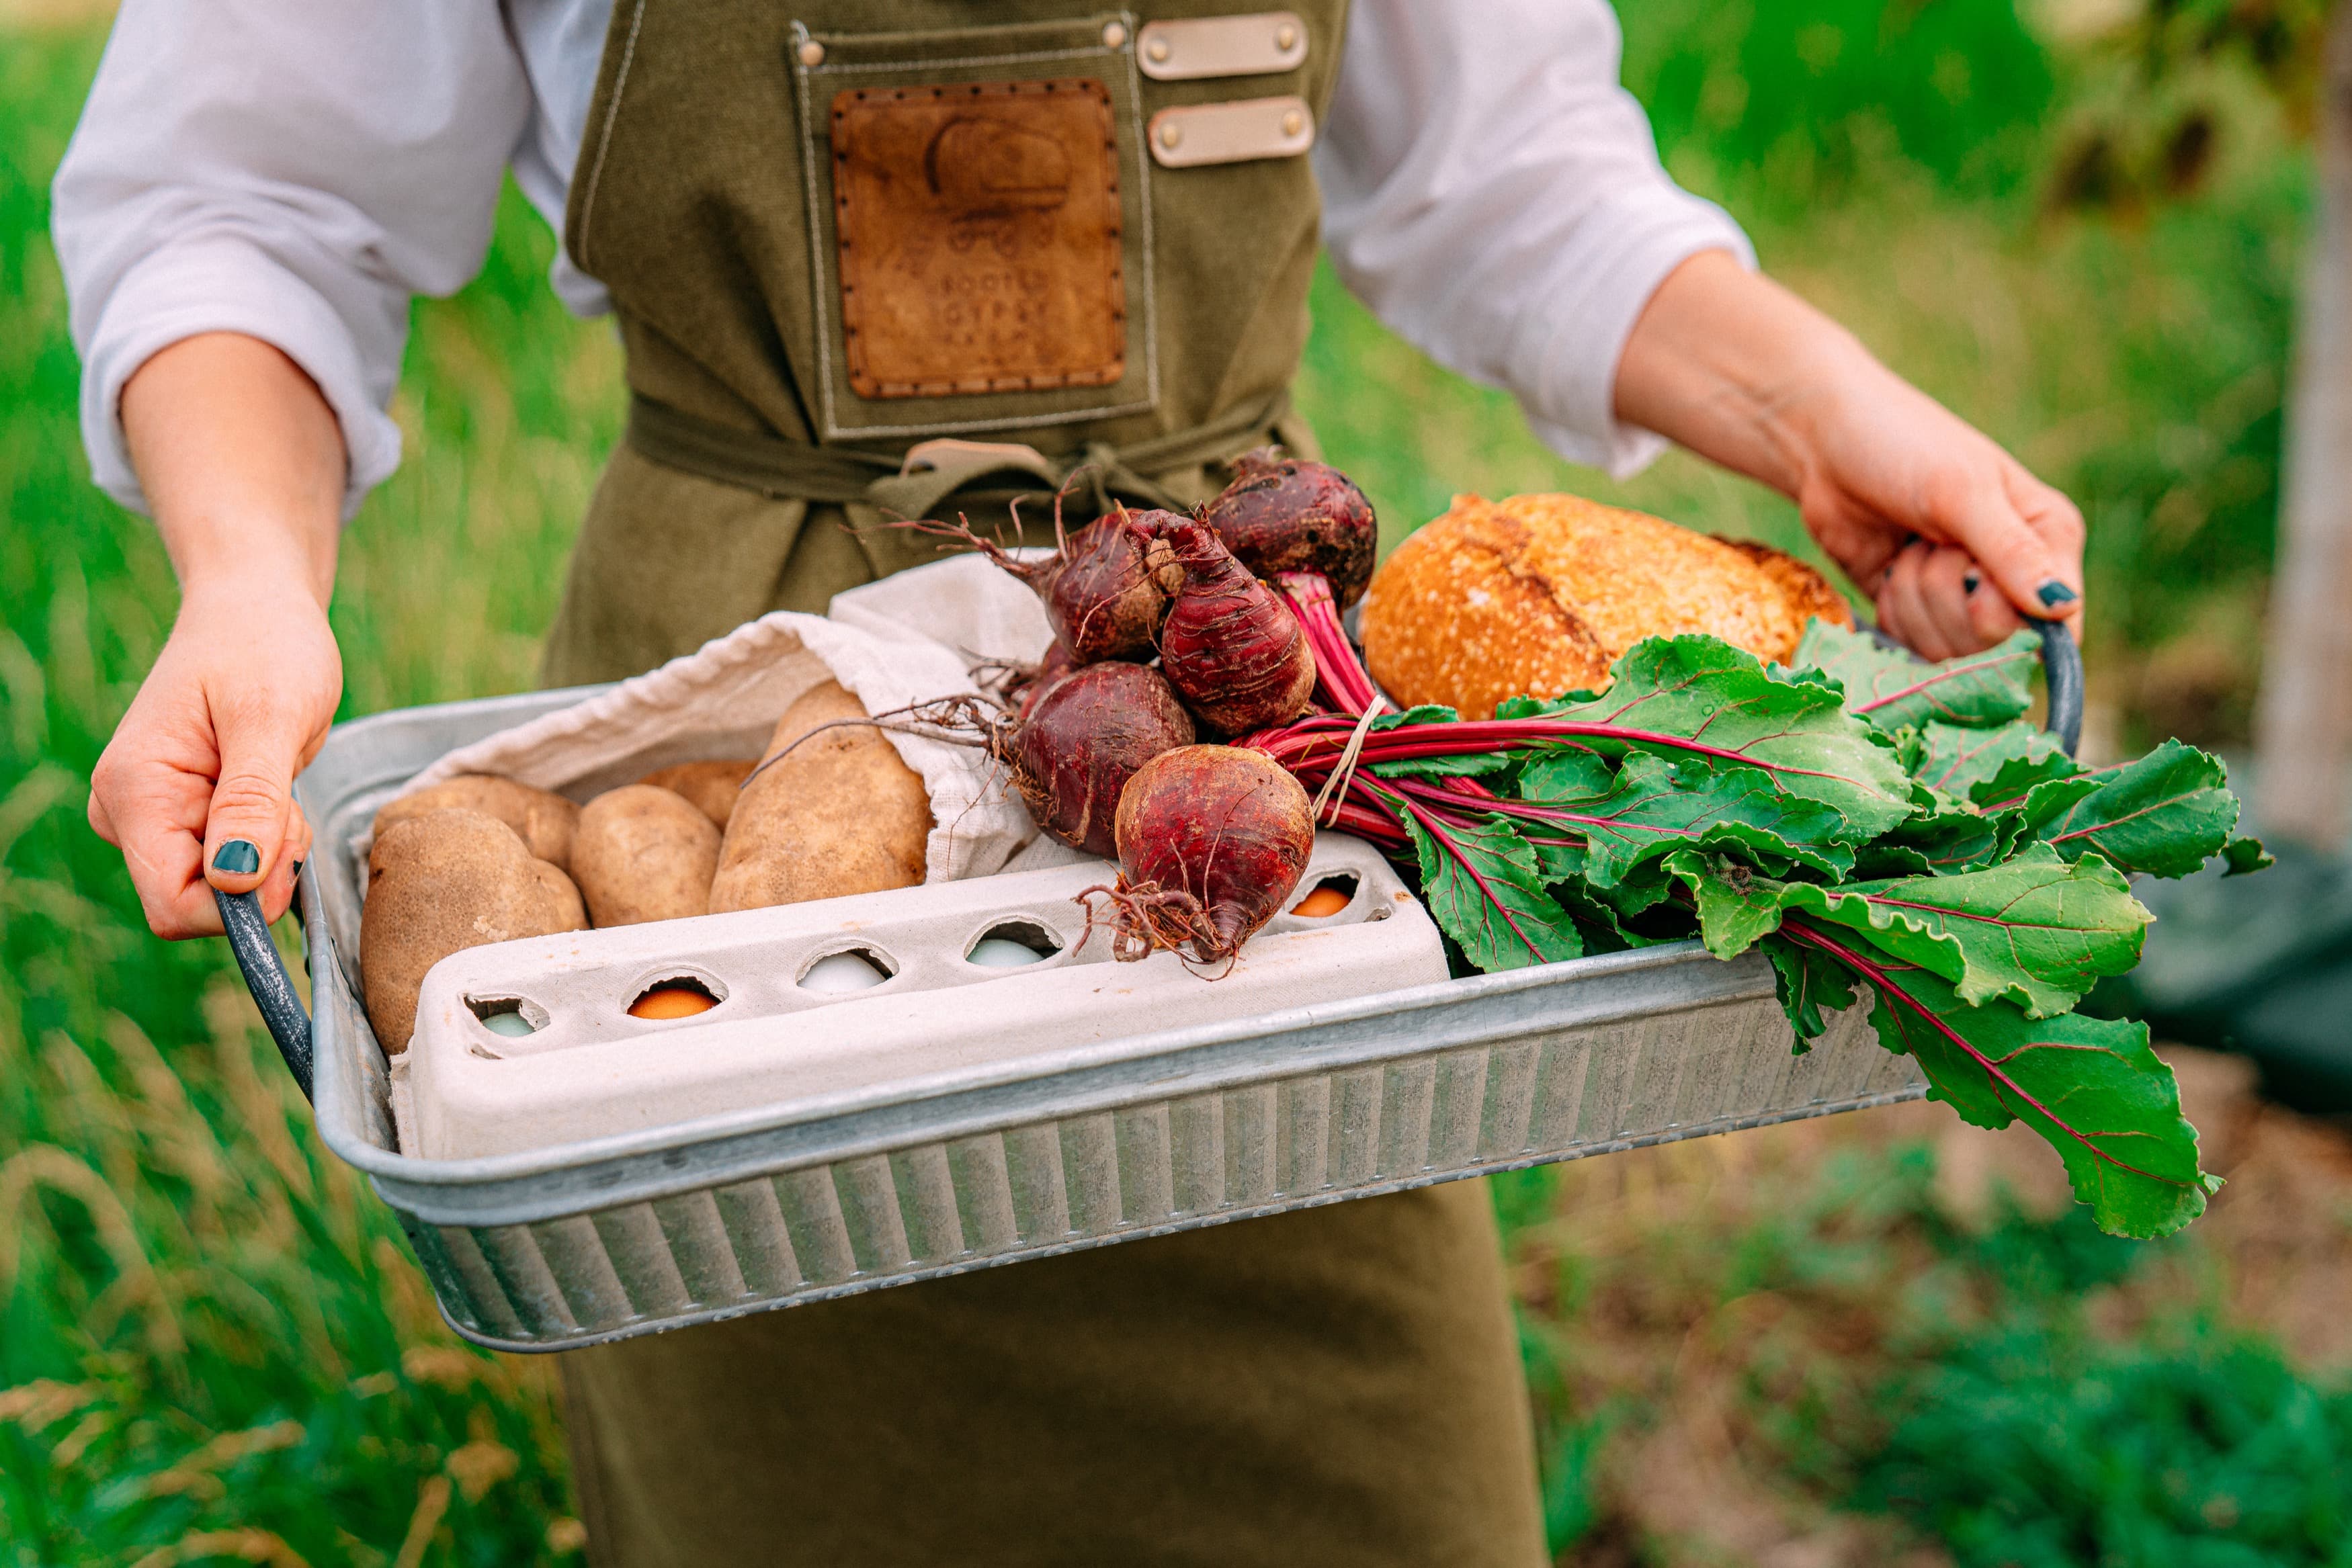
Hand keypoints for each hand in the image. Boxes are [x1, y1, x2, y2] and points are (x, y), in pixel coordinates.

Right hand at [99, 331, 348, 937]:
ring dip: (271, 849)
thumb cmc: (264, 646)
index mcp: (134, 792)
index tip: (286, 841)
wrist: (255, 607)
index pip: (173, 907)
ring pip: (224, 886)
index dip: (240, 901)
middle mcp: (128, 812)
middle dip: (262, 868)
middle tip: (287, 797)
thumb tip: (236, 880)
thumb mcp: (271, 717)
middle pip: (202, 903)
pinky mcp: (184, 814)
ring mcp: (154, 816)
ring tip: (279, 780)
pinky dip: (269, 838)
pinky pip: (234, 862)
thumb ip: (253, 802)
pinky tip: (274, 789)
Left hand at [1616, 252, 2083, 659]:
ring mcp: (1962, 597)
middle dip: (1946, 596)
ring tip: (1907, 545)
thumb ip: (2010, 551)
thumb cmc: (1900, 444)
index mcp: (2048, 540)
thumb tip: (2062, 608)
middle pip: (1994, 646)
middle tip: (1928, 541)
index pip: (2057, 626)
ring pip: (1947, 651)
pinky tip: (1886, 567)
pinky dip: (1892, 611)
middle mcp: (2014, 576)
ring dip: (1913, 598)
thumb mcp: (1959, 491)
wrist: (1820, 441)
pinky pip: (1911, 648)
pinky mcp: (1915, 611)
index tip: (1972, 578)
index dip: (2008, 619)